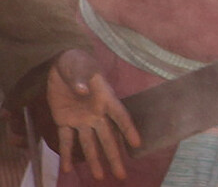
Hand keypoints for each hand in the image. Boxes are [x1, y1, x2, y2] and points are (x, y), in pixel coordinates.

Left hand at [46, 49, 139, 179]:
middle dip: (114, 156)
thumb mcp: (80, 66)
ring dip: (94, 160)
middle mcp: (96, 113)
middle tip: (121, 175)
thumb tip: (84, 90)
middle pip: (107, 138)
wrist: (60, 64)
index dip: (128, 130)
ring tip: (99, 176)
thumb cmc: (76, 62)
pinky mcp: (65, 121)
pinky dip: (66, 154)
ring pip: (89, 143)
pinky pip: (66, 140)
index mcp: (105, 98)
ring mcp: (81, 119)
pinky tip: (67, 169)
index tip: (137, 144)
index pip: (120, 116)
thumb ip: (82, 78)